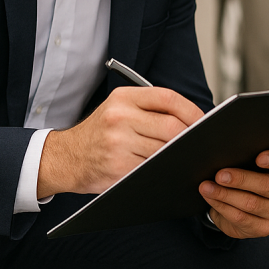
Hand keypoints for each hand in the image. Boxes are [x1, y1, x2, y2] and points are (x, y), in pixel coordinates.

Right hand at [37, 87, 203, 196]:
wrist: (66, 157)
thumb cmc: (99, 133)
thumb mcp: (118, 108)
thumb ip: (149, 109)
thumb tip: (192, 119)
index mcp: (123, 98)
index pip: (167, 98)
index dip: (191, 110)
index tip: (203, 121)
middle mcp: (120, 117)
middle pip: (171, 126)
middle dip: (189, 137)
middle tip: (197, 144)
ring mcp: (118, 143)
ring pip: (164, 150)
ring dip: (178, 155)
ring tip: (185, 157)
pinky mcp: (118, 167)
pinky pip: (152, 168)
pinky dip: (163, 170)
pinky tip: (167, 169)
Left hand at [199, 149, 268, 238]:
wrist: (241, 205)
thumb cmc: (247, 175)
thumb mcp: (249, 162)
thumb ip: (246, 153)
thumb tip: (224, 149)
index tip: (259, 157)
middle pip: (268, 185)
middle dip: (241, 179)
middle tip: (220, 175)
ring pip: (251, 203)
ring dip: (225, 195)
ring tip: (207, 187)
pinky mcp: (263, 228)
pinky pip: (241, 218)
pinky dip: (222, 207)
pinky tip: (211, 198)